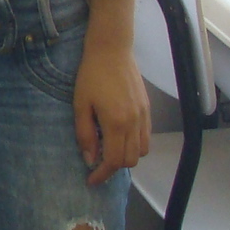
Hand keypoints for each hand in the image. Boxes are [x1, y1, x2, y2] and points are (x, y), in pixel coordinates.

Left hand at [73, 39, 149, 186]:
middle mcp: (134, 123)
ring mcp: (144, 116)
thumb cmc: (91, 76)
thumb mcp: (80, 105)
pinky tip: (120, 137)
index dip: (102, 175)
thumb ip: (85, 134)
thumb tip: (90, 159)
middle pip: (130, 160)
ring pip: (142, 151)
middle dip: (113, 168)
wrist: (112, 50)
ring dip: (126, 157)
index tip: (91, 180)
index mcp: (116, 123)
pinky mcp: (148, 109)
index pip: (114, 161)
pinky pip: (146, 137)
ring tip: (109, 150)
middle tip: (97, 165)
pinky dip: (135, 145)